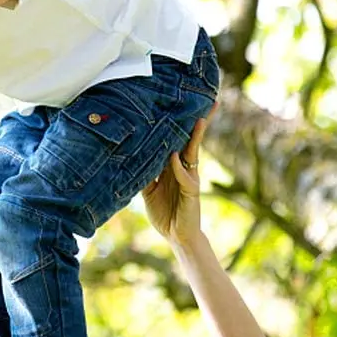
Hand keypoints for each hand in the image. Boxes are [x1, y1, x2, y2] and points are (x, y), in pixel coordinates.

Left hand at [141, 112, 212, 247]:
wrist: (176, 235)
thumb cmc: (164, 211)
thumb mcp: (147, 189)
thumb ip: (144, 172)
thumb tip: (131, 154)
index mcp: (173, 165)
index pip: (177, 140)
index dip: (179, 124)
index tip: (179, 105)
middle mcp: (184, 168)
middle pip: (191, 140)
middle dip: (198, 122)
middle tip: (205, 101)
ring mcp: (190, 178)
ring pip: (193, 153)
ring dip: (196, 137)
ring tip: (199, 119)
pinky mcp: (192, 192)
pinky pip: (186, 177)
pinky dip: (179, 168)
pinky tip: (174, 157)